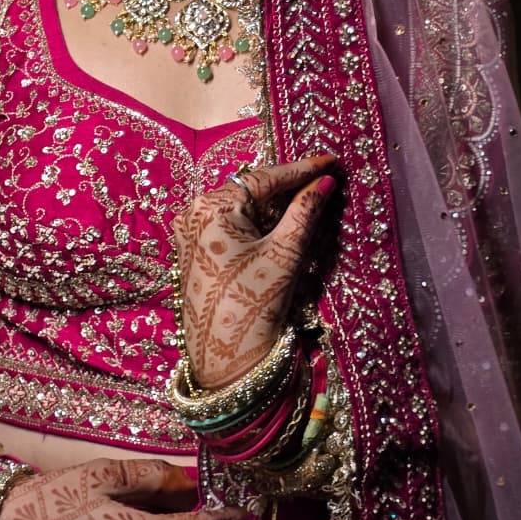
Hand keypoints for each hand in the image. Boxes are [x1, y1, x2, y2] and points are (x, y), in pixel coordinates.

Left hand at [173, 156, 336, 387]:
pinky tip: (282, 219)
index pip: (264, 177)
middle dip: (288, 184)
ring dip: (274, 202)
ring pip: (242, 205)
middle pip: (251, 188)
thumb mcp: (284, 254)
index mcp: (212, 207)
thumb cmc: (253, 304)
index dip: (300, 169)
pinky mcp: (194, 249)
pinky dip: (258, 219)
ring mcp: (190, 231)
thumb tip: (324, 182)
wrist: (224, 359)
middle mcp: (194, 212)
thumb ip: (304, 212)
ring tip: (309, 195)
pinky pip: (231, 222)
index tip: (330, 160)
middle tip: (324, 177)